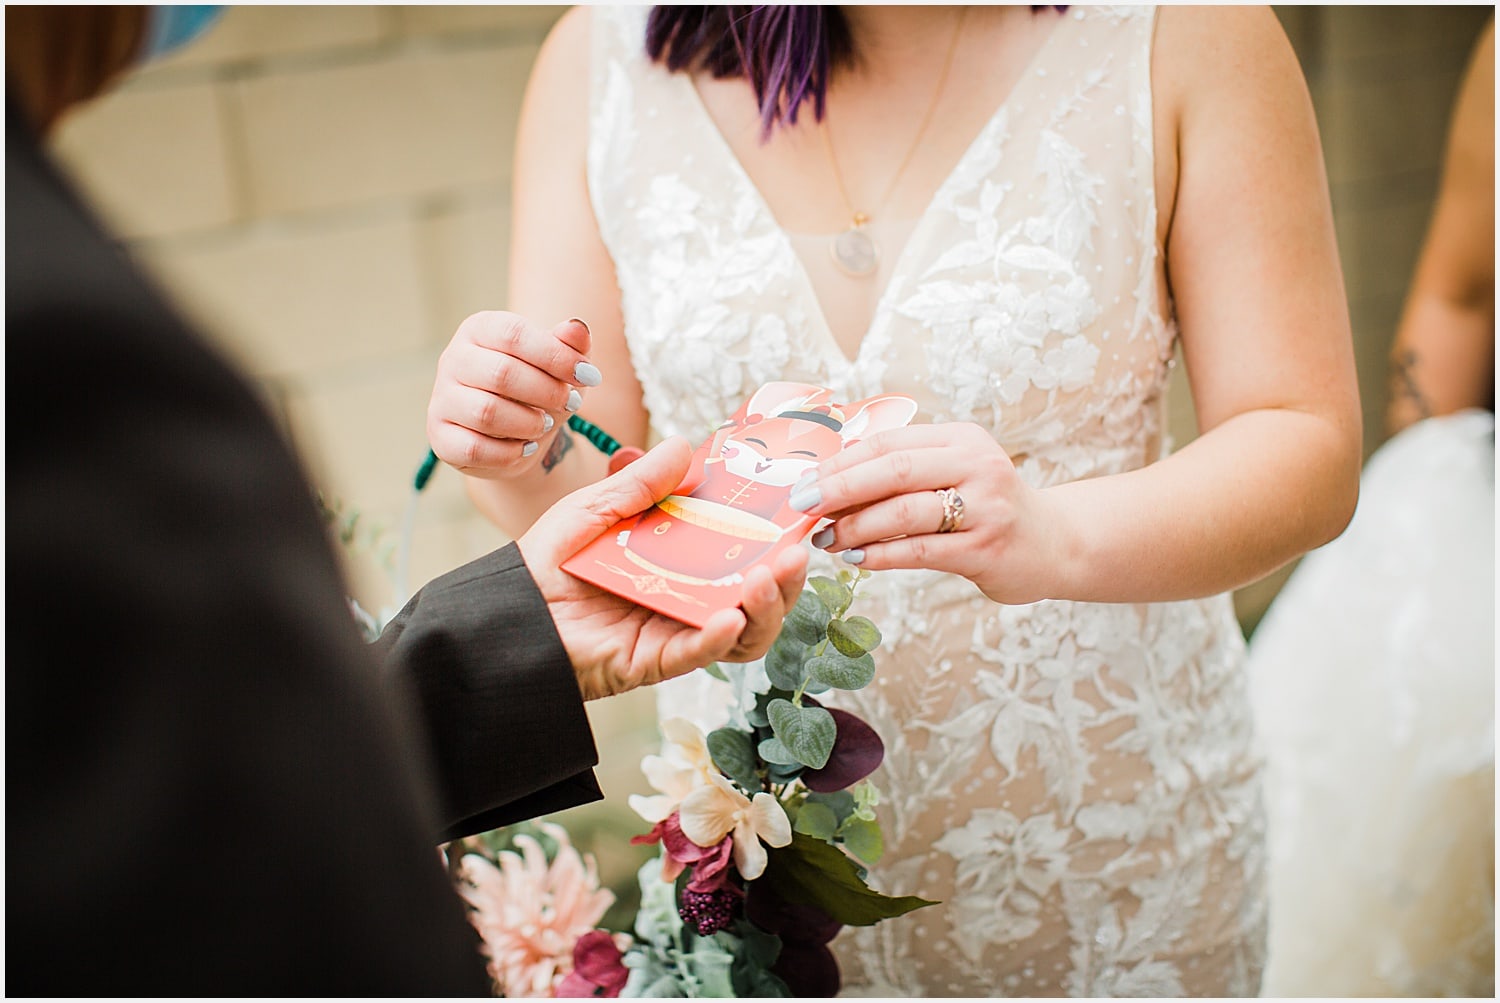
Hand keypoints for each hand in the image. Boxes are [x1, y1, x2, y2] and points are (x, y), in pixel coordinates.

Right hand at [427, 312, 600, 477]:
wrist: (516, 438)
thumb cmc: (539, 392)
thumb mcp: (560, 367)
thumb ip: (569, 346)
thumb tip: (577, 327)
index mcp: (480, 329)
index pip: (514, 335)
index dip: (555, 355)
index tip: (588, 376)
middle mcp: (453, 359)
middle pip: (501, 373)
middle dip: (546, 392)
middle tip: (571, 404)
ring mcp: (442, 399)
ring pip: (486, 413)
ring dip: (529, 423)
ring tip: (545, 425)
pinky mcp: (440, 437)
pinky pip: (474, 448)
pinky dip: (509, 452)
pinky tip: (525, 447)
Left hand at [518, 437, 808, 699]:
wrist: (506, 611)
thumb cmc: (547, 560)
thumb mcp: (595, 508)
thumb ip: (639, 484)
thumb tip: (685, 445)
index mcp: (682, 558)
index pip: (742, 547)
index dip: (772, 532)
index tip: (794, 508)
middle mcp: (689, 596)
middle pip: (757, 594)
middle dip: (785, 577)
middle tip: (793, 550)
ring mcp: (675, 630)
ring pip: (743, 630)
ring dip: (767, 607)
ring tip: (765, 579)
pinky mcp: (654, 660)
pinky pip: (696, 652)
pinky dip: (717, 638)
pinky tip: (730, 618)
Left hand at [790, 423, 1070, 604]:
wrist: (1053, 545)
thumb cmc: (985, 509)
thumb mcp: (953, 473)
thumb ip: (903, 471)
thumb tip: (826, 479)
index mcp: (961, 439)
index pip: (888, 443)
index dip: (839, 462)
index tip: (801, 480)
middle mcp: (977, 465)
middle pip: (894, 469)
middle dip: (838, 488)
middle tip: (801, 505)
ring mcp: (985, 507)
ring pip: (904, 511)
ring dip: (855, 526)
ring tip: (825, 538)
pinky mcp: (986, 548)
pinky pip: (920, 550)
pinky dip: (881, 555)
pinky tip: (855, 559)